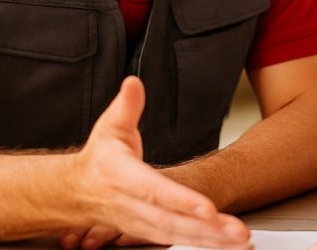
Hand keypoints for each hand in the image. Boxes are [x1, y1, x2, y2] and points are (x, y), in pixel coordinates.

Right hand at [69, 76, 250, 248]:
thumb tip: (133, 83)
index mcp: (122, 176)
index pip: (154, 190)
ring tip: (240, 242)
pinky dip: (205, 245)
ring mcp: (141, 223)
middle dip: (208, 228)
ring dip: (211, 240)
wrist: (75, 193)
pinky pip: (179, 240)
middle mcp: (132, 205)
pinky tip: (227, 246)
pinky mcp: (150, 232)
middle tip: (238, 232)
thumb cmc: (100, 158)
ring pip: (179, 235)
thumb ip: (126, 106)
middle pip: (173, 220)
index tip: (208, 208)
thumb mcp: (110, 126)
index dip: (181, 200)